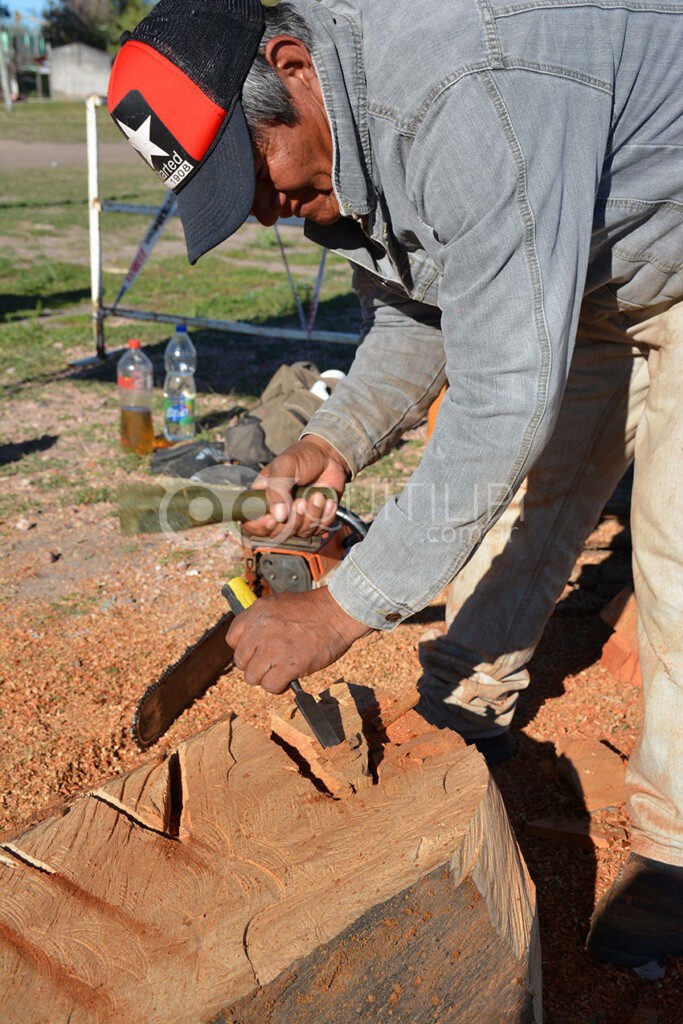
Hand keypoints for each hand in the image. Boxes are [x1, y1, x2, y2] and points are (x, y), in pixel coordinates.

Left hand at [226, 587, 370, 692]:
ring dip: (267, 677)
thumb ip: (262, 621)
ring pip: (253, 677)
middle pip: (241, 662)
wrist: (338, 612)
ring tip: (282, 670)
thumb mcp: (279, 604)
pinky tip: (290, 677)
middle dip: (256, 665)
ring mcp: (273, 648)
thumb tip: (252, 644)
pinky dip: (279, 686)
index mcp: (256, 612)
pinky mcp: (288, 665)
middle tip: (273, 663)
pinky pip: (271, 686)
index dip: (245, 649)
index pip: (232, 639)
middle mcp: (260, 629)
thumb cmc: (314, 610)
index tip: (257, 652)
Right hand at [243, 435, 348, 539]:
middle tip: (301, 501)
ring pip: (300, 532)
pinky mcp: (315, 520)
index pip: (252, 524)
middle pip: (278, 533)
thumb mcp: (285, 466)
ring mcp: (297, 518)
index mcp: (262, 499)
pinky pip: (319, 529)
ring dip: (311, 515)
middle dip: (292, 520)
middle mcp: (277, 513)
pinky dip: (325, 516)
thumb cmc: (301, 458)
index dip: (261, 527)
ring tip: (317, 495)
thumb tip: (279, 516)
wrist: (327, 456)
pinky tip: (327, 501)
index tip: (273, 519)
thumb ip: (278, 489)